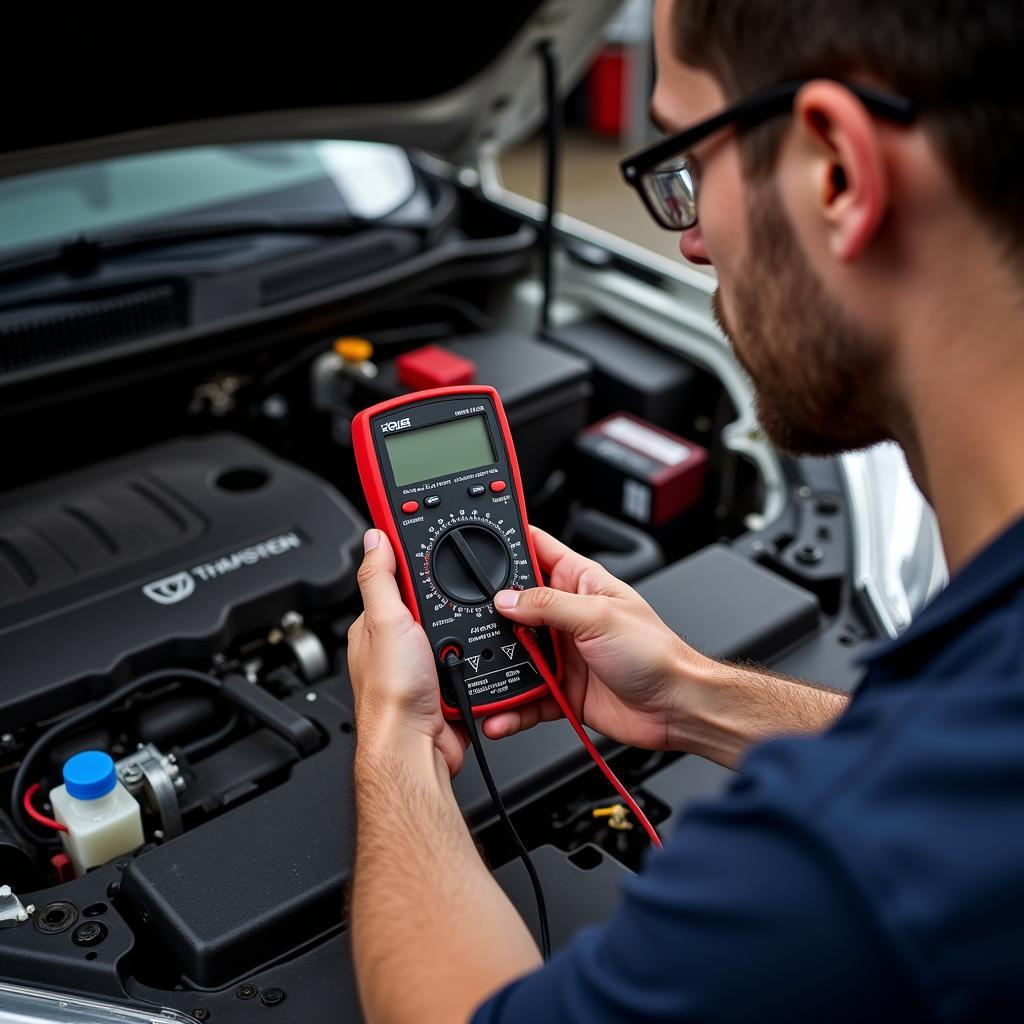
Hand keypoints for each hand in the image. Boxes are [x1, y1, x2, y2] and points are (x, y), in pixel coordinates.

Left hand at [348, 529, 466, 775]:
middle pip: (434, 601)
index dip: (415, 560)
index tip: (433, 542)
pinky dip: (479, 659)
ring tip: (467, 635)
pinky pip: (473, 659)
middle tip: (460, 597)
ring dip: (468, 632)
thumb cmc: (391, 694)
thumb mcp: (384, 621)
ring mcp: (425, 664)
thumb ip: (380, 578)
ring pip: (458, 630)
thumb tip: (376, 537)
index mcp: (378, 623)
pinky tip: (476, 659)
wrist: (416, 748)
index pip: (398, 577)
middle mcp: (400, 643)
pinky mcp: (449, 684)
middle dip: (450, 599)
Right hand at [483, 528, 713, 750]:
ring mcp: (562, 653)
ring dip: (495, 666)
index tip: (479, 542)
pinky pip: (525, 697)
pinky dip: (510, 708)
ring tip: (477, 673)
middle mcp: (567, 616)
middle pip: (515, 607)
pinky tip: (499, 713)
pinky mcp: (560, 689)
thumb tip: (507, 599)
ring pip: (514, 655)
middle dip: (491, 615)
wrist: (677, 707)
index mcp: (580, 583)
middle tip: (467, 622)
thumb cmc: (657, 653)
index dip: (510, 542)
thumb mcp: (599, 616)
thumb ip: (549, 605)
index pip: (538, 550)